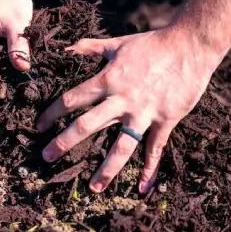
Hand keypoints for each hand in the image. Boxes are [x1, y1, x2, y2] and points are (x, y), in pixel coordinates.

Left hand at [36, 26, 221, 194]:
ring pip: (121, 146)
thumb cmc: (152, 43)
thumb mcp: (117, 43)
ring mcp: (144, 113)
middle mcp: (122, 100)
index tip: (39, 126)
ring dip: (107, 169)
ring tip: (94, 188)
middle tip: (47, 157)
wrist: (190, 45)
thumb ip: (90, 47)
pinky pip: (155, 149)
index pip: (72, 100)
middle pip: (87, 125)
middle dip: (65, 142)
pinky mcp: (166, 120)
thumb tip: (66, 48)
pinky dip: (150, 169)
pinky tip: (142, 188)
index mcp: (107, 80)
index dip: (52, 113)